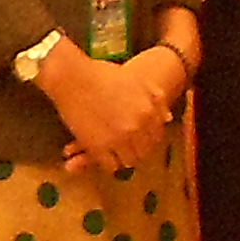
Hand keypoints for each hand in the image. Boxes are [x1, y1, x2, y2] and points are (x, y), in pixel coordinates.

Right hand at [38, 43, 165, 174]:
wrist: (72, 77)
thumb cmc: (102, 74)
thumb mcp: (136, 80)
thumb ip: (155, 98)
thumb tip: (167, 118)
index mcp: (148, 111)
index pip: (157, 137)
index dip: (147, 139)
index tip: (138, 138)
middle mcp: (136, 127)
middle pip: (144, 152)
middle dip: (136, 149)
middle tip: (125, 146)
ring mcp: (117, 139)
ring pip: (129, 162)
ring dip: (122, 157)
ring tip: (114, 151)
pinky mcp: (98, 147)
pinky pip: (110, 166)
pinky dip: (107, 163)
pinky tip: (102, 154)